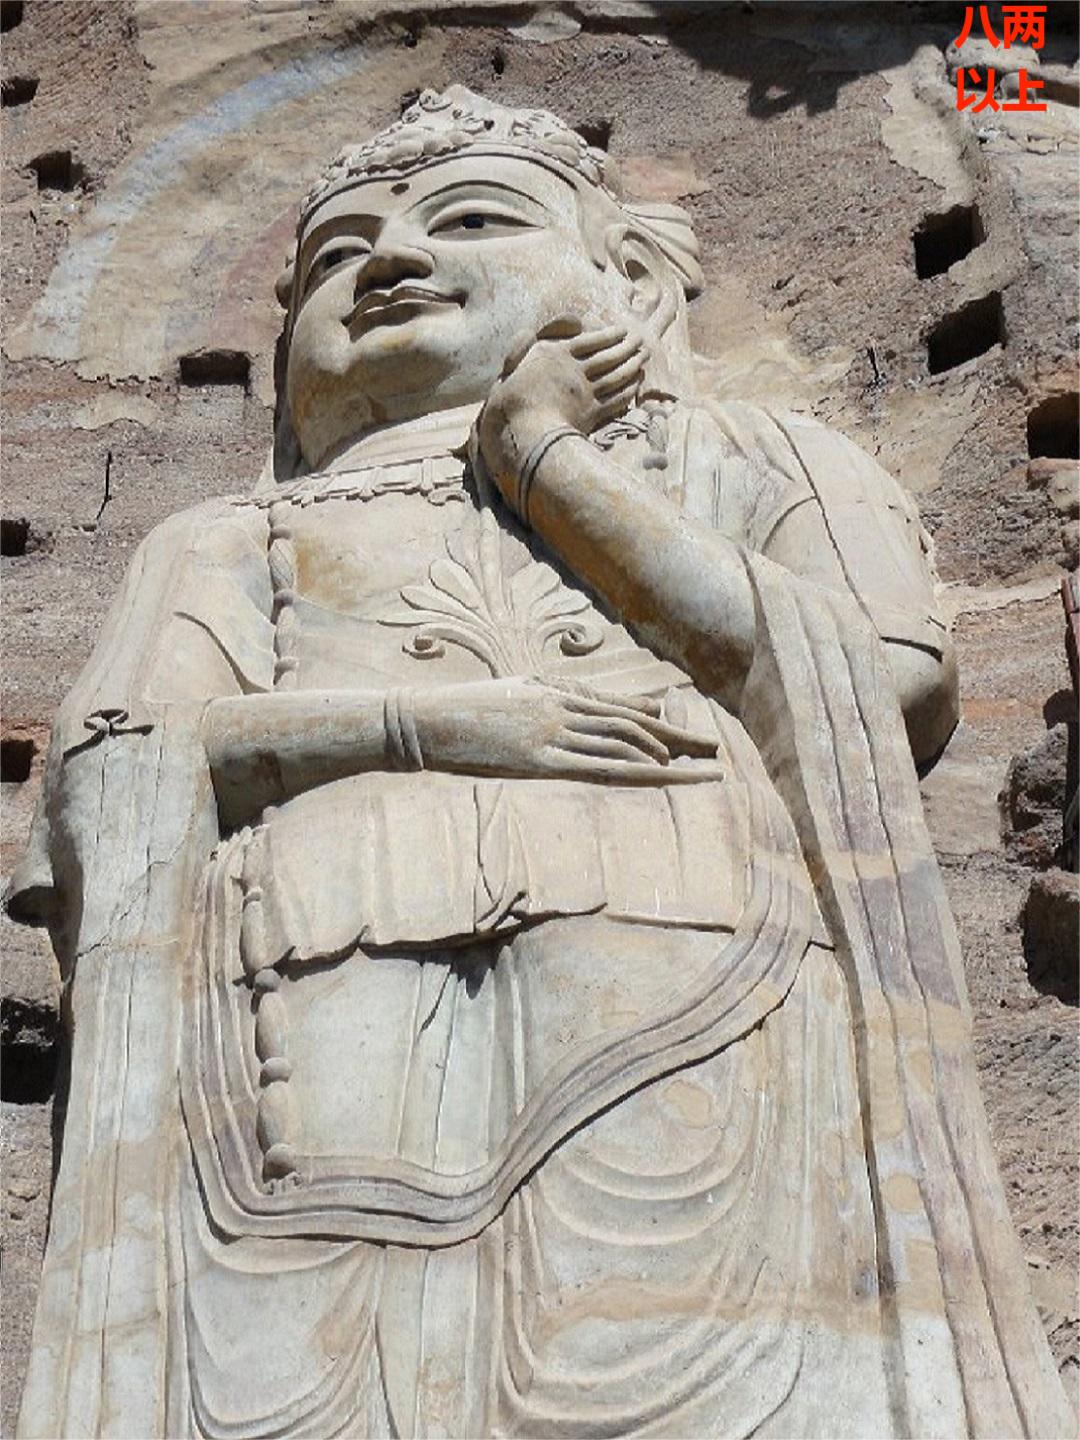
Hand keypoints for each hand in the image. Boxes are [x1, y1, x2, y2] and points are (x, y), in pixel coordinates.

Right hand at [412, 677, 720, 784]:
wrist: (426, 719)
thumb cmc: (469, 709)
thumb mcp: (520, 694)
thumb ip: (563, 699)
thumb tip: (577, 711)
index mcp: (557, 692)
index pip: (621, 708)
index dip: (662, 723)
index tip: (693, 734)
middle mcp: (562, 708)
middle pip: (632, 724)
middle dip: (676, 737)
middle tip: (714, 749)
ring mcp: (552, 732)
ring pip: (620, 741)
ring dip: (663, 753)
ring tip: (699, 765)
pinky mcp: (537, 758)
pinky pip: (595, 764)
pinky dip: (633, 766)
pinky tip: (660, 773)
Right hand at [477, 318, 647, 506]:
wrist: (523, 433)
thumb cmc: (508, 403)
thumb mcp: (509, 368)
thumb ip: (522, 345)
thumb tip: (532, 329)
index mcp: (555, 355)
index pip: (589, 340)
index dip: (608, 334)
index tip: (622, 330)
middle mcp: (574, 371)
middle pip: (608, 356)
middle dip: (627, 347)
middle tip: (641, 340)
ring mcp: (585, 392)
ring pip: (615, 375)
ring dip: (632, 365)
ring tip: (644, 356)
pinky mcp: (591, 413)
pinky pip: (616, 398)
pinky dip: (628, 389)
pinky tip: (636, 384)